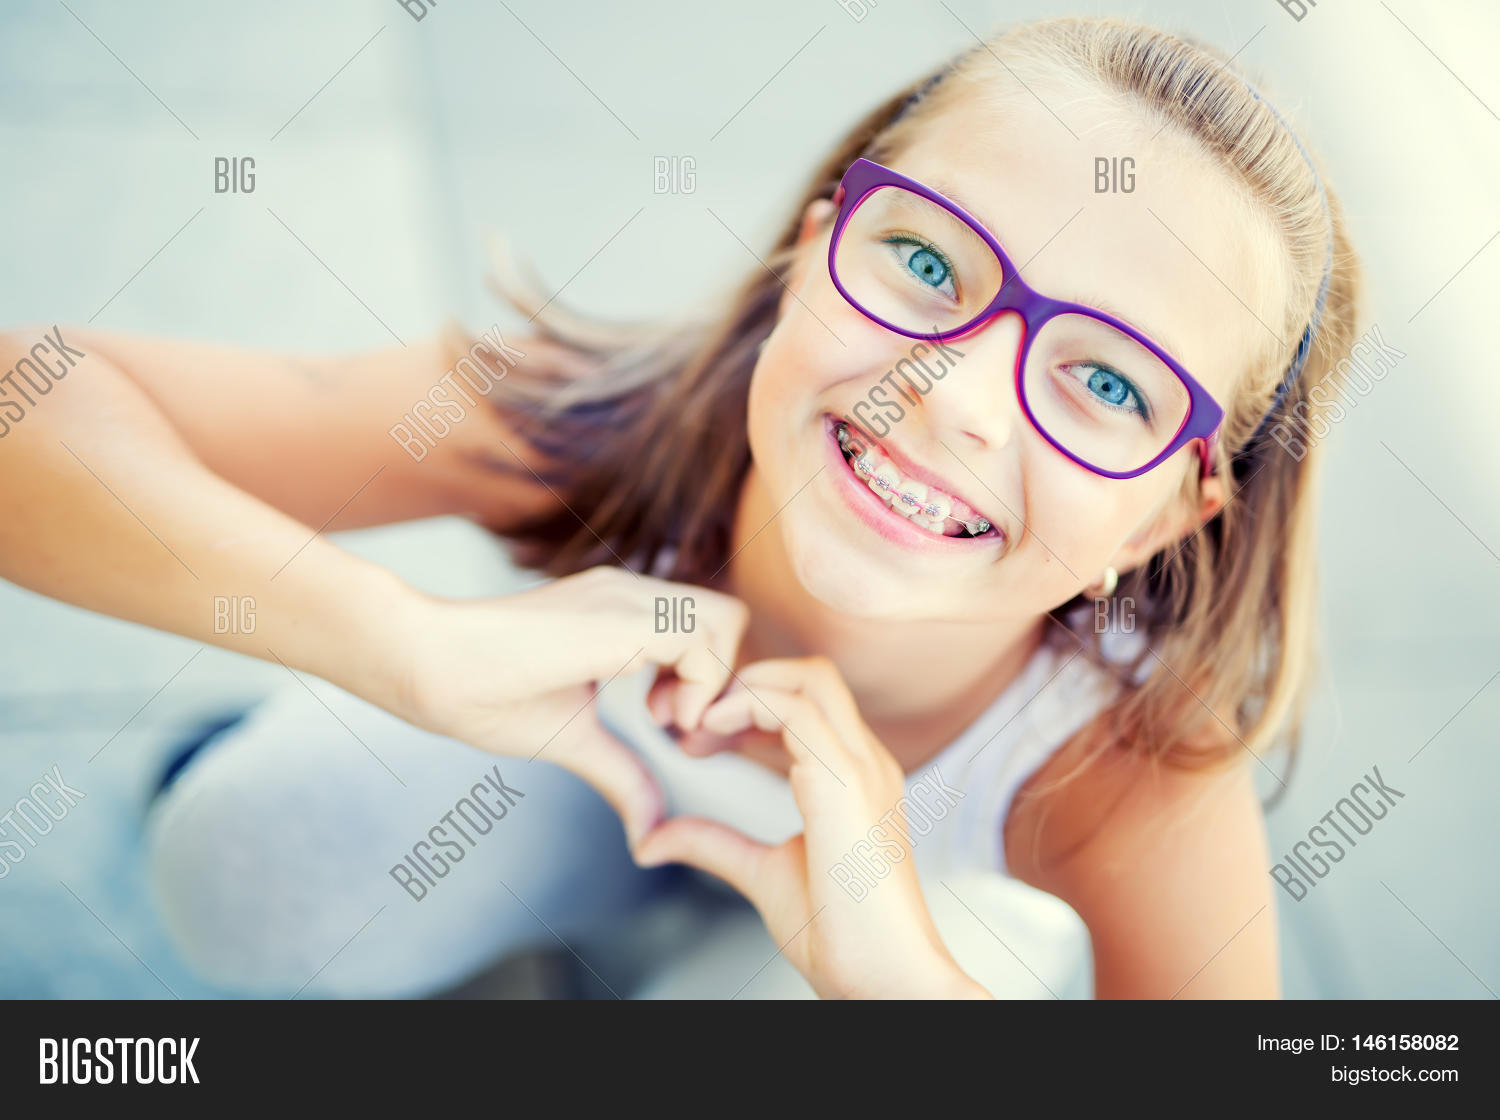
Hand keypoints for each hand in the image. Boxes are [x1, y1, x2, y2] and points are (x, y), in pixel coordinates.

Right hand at [393, 566, 748, 844]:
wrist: (427, 665)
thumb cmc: (484, 694)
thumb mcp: (575, 741)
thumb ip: (623, 774)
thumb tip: (650, 831)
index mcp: (623, 615)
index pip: (707, 631)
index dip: (710, 685)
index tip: (675, 735)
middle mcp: (632, 596)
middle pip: (729, 621)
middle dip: (726, 684)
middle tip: (681, 735)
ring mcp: (627, 599)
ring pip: (726, 621)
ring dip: (714, 683)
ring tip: (667, 726)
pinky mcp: (621, 616)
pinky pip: (701, 639)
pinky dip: (699, 687)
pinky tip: (657, 720)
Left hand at [634, 656, 986, 998]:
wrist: (883, 977)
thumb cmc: (842, 934)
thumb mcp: (763, 873)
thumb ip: (716, 844)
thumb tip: (656, 838)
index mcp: (854, 776)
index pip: (806, 701)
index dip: (745, 703)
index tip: (694, 737)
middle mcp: (864, 761)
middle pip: (811, 675)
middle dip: (742, 679)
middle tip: (685, 718)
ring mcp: (861, 767)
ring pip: (808, 679)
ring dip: (742, 688)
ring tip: (692, 724)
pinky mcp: (846, 783)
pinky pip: (797, 711)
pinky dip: (747, 706)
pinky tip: (709, 731)